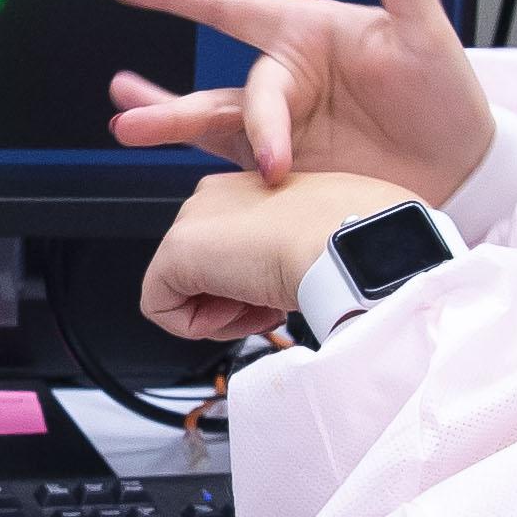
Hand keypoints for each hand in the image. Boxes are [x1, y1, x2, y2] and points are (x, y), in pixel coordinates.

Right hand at [105, 0, 491, 191]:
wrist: (462, 173)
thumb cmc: (447, 96)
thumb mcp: (427, 32)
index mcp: (307, 35)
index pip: (229, 6)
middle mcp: (286, 80)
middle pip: (221, 86)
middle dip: (176, 99)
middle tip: (135, 109)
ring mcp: (281, 127)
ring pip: (211, 121)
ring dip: (170, 123)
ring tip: (130, 126)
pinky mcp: (283, 170)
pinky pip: (230, 161)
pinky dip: (198, 161)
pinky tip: (161, 151)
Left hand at [141, 168, 410, 343]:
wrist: (349, 243)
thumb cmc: (352, 242)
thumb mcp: (317, 246)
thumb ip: (282, 258)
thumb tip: (269, 287)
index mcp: (250, 189)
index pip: (230, 251)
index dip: (255, 284)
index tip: (285, 284)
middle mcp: (214, 196)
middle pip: (202, 273)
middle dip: (236, 300)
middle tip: (273, 299)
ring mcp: (193, 220)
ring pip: (184, 293)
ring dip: (225, 314)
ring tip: (264, 302)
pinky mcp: (176, 251)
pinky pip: (164, 310)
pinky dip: (198, 327)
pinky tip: (240, 310)